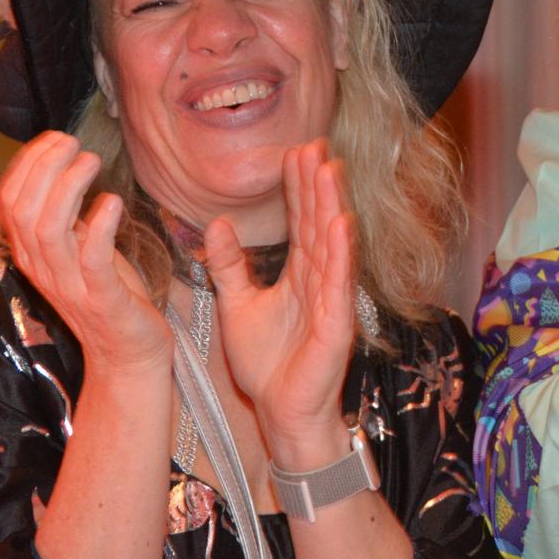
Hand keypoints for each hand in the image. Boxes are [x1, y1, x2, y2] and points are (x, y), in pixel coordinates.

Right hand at [0, 131, 168, 375]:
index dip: (27, 164)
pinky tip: (112, 202)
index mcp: (33, 253)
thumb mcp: (80, 247)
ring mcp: (70, 286)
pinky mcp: (103, 300)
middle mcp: (43, 269)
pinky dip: (99, 226)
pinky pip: (92, 260)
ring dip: (68, 188)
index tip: (55, 138)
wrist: (128, 353)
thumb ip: (67, 214)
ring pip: (49, 231)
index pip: (9, 201)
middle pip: (23, 211)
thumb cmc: (108, 293)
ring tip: (91, 161)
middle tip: (72, 143)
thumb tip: (63, 164)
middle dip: (43, 167)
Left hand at [207, 139, 357, 465]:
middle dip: (318, 184)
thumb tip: (216, 224)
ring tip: (330, 169)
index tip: (295, 151)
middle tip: (314, 145)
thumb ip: (230, 266)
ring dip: (332, 206)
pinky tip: (342, 223)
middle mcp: (321, 281)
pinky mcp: (336, 325)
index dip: (298, 188)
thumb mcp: (237, 305)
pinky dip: (342, 253)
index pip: (300, 222)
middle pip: (319, 223)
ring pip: (332, 245)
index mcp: (301, 275)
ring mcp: (332, 301)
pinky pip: (339, 284)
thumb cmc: (269, 365)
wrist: (281, 414)